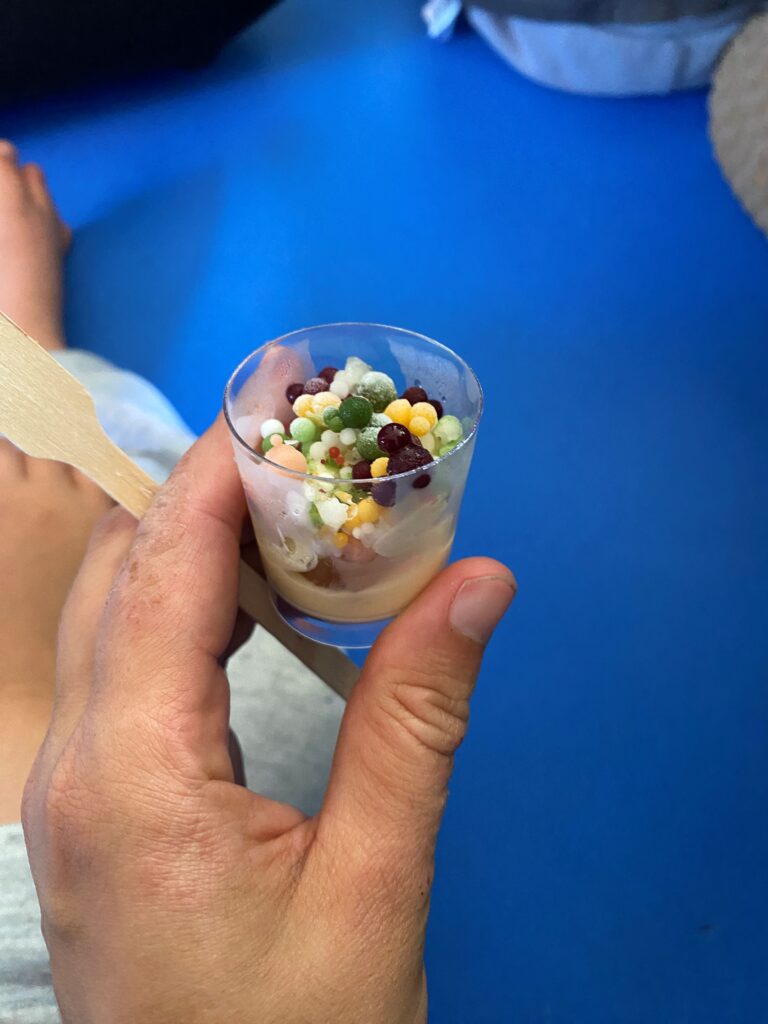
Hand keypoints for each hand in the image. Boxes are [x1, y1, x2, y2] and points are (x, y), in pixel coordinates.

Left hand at [22, 417, 514, 1023]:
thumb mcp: (374, 882)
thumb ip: (416, 720)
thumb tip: (476, 584)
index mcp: (135, 773)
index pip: (164, 568)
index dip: (218, 472)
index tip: (278, 404)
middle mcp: (76, 767)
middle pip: (120, 577)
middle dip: (203, 498)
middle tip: (303, 457)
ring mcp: (71, 795)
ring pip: (110, 620)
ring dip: (191, 553)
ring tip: (291, 520)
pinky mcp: (91, 817)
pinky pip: (120, 674)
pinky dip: (181, 616)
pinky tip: (253, 617)